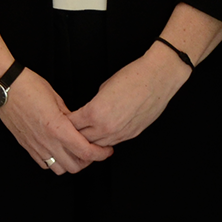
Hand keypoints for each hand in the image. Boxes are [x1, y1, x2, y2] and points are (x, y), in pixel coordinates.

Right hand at [0, 67, 115, 174]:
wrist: (4, 88)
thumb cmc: (29, 86)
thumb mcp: (56, 98)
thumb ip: (70, 117)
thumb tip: (80, 126)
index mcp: (57, 128)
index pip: (85, 152)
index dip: (100, 154)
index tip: (107, 150)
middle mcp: (47, 141)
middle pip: (75, 166)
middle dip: (88, 161)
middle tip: (93, 150)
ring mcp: (35, 146)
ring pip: (59, 169)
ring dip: (70, 164)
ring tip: (75, 152)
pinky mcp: (26, 146)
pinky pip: (44, 164)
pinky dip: (54, 162)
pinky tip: (58, 150)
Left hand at [70, 44, 192, 146]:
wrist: (157, 78)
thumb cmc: (132, 77)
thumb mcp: (104, 86)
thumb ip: (94, 103)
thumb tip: (91, 110)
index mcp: (95, 112)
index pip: (71, 125)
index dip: (65, 123)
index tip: (63, 121)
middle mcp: (106, 127)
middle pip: (81, 139)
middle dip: (74, 135)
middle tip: (71, 132)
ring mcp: (119, 133)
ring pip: (96, 145)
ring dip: (90, 141)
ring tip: (84, 136)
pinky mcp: (131, 135)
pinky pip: (112, 143)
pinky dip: (105, 140)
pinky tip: (102, 134)